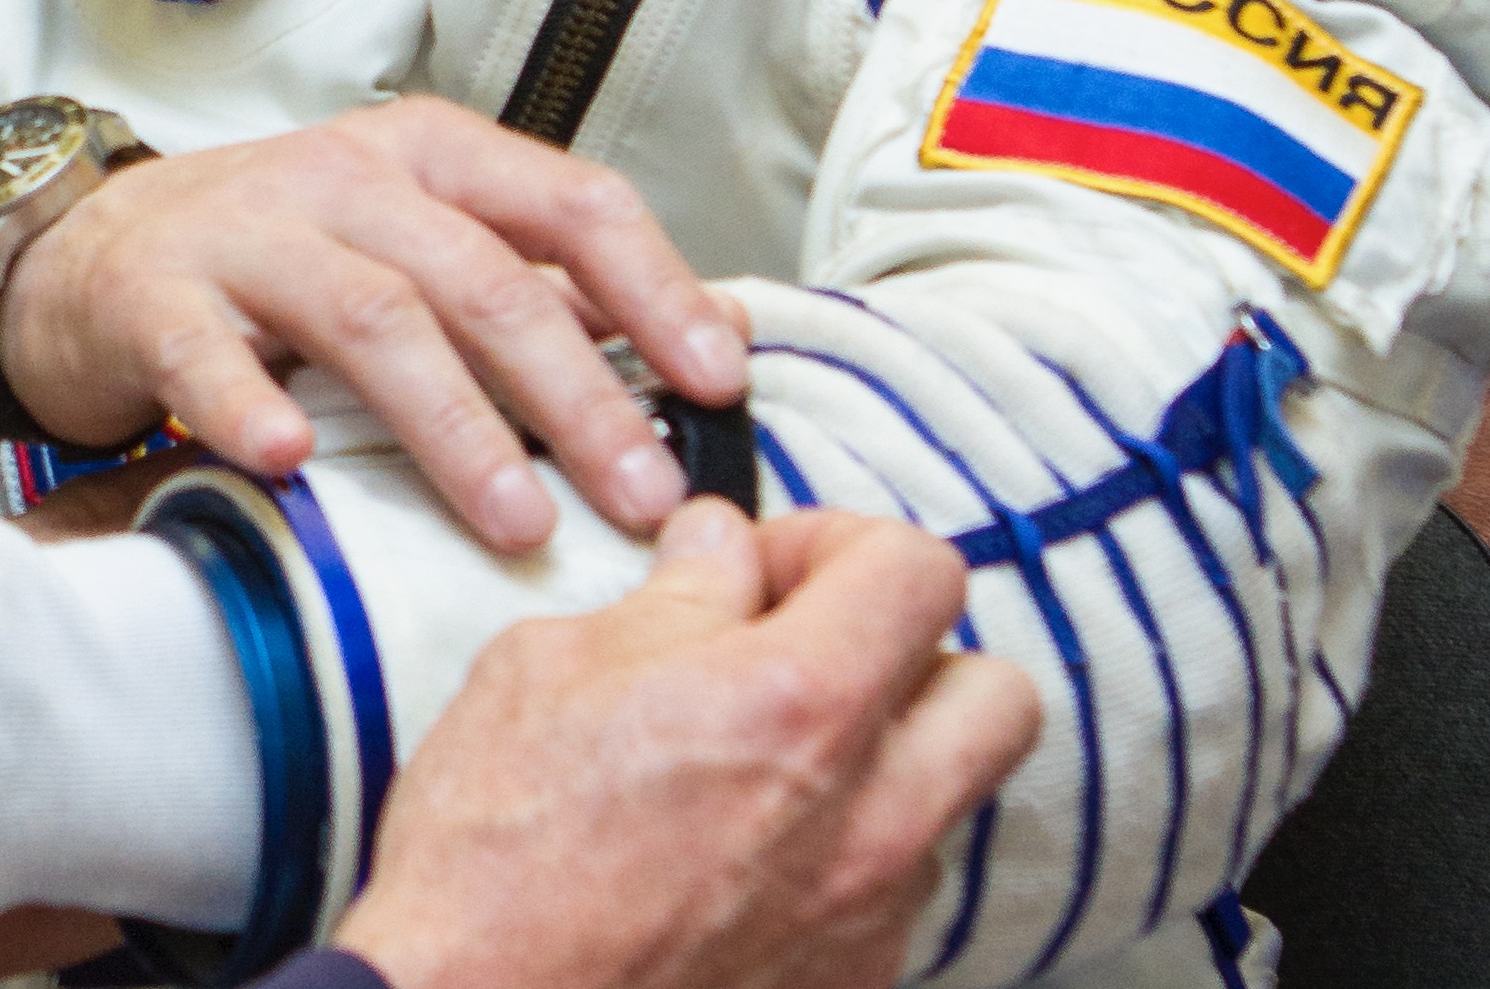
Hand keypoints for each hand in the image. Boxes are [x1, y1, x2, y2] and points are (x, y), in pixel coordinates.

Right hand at [0, 97, 746, 550]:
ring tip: (515, 521)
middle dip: (577, 393)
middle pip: (484, 277)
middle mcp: (346, 178)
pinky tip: (290, 465)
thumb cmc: (277, 262)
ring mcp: (246, 232)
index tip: (720, 383)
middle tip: (645, 494)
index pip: (570, 203)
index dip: (655, 289)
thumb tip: (695, 347)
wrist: (87, 253)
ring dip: (454, 423)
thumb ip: (534, 286)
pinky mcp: (153, 296)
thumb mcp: (411, 245)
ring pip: (372, 316)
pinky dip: (246, 403)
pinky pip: (204, 352)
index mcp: (431, 157)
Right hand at [336, 500, 1039, 988]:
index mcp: (798, 702)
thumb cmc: (492, 853)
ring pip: (945, 799)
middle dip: (912, 653)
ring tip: (758, 765)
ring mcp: (868, 914)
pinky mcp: (849, 984)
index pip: (919, 570)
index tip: (768, 570)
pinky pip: (891, 893)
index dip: (838, 544)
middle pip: (997, 692)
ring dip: (876, 760)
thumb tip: (720, 550)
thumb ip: (671, 597)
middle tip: (806, 651)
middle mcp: (869, 816)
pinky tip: (737, 856)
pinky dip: (839, 855)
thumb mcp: (550, 667)